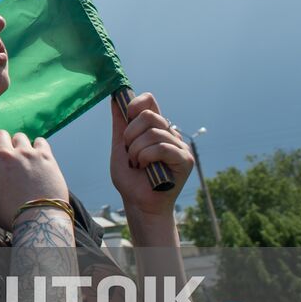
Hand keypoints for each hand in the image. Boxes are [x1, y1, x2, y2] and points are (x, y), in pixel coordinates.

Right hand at [0, 129, 68, 229]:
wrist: (38, 220)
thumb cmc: (12, 217)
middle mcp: (6, 156)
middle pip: (0, 135)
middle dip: (1, 143)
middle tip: (5, 155)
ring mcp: (26, 154)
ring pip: (19, 137)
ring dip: (19, 145)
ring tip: (23, 158)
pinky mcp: (45, 156)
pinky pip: (40, 141)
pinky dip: (38, 147)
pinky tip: (38, 157)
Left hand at [109, 92, 193, 218]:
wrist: (138, 203)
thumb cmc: (130, 179)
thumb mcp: (120, 147)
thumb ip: (120, 124)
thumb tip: (115, 98)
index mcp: (154, 128)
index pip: (150, 102)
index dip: (136, 104)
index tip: (127, 115)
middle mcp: (169, 134)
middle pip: (149, 115)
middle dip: (131, 134)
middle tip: (129, 153)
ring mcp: (179, 146)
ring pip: (154, 133)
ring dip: (137, 151)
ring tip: (138, 165)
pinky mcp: (185, 159)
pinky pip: (162, 147)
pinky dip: (147, 157)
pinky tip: (145, 168)